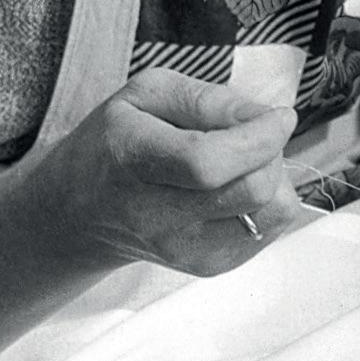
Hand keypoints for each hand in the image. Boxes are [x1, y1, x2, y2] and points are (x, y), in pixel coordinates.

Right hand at [28, 68, 304, 274]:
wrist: (81, 210)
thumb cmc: (116, 141)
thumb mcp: (146, 95)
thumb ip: (206, 99)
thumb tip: (263, 117)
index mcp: (132, 159)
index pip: (209, 162)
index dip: (259, 137)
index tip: (278, 115)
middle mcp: (155, 215)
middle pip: (251, 190)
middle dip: (272, 152)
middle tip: (255, 134)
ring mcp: (184, 249)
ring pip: (271, 214)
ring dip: (275, 178)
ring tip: (245, 162)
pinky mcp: (208, 265)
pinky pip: (270, 230)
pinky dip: (268, 201)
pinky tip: (236, 187)